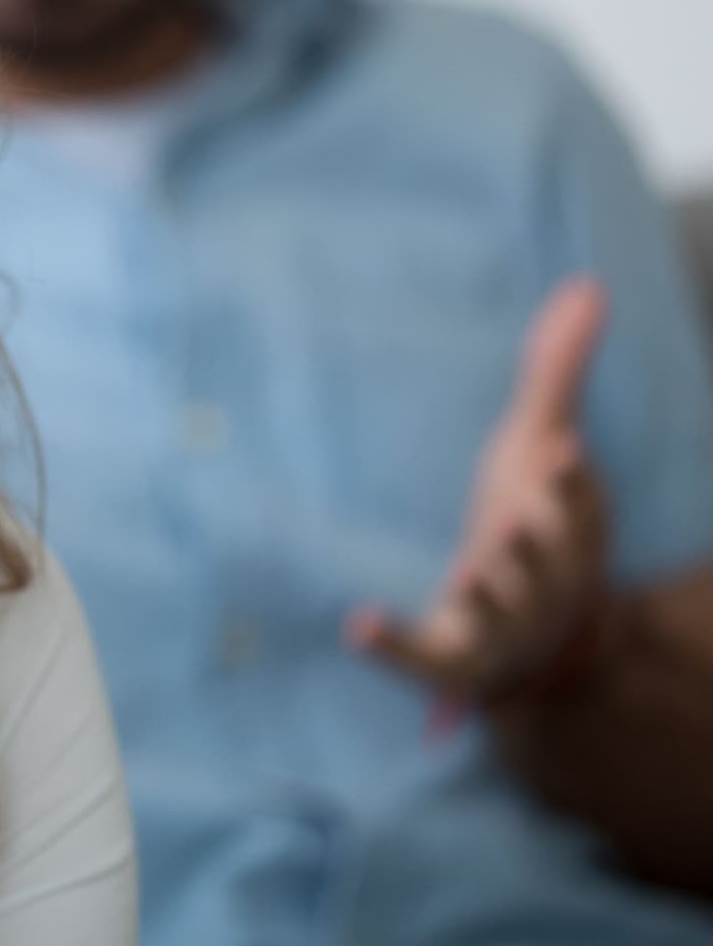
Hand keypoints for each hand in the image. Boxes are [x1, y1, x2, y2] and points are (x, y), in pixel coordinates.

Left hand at [349, 278, 611, 709]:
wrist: (537, 644)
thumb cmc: (534, 523)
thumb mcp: (540, 448)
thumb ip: (557, 372)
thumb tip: (588, 284)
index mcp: (568, 532)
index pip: (583, 511)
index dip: (574, 486)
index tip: (561, 451)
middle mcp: (542, 582)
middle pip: (546, 567)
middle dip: (536, 548)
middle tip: (516, 523)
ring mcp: (499, 626)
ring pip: (498, 617)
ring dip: (486, 595)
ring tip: (468, 575)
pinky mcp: (452, 660)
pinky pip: (423, 659)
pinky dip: (391, 645)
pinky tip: (357, 625)